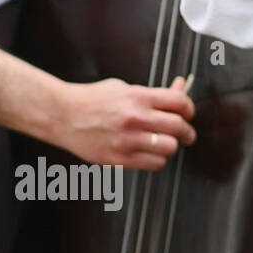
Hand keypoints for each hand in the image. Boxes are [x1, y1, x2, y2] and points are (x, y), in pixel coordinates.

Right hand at [55, 77, 196, 169]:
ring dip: (170, 146)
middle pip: (178, 127)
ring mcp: (127, 141)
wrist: (63, 115)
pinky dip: (157, 159)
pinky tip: (150, 153)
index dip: (189, 108)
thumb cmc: (92, 100)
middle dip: (186, 131)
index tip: (188, 113)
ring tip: (164, 144)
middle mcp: (134, 119)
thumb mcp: (123, 88)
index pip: (179, 103)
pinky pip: (154, 164)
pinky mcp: (119, 159)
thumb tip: (180, 88)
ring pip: (169, 148)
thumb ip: (152, 93)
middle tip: (185, 134)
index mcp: (137, 97)